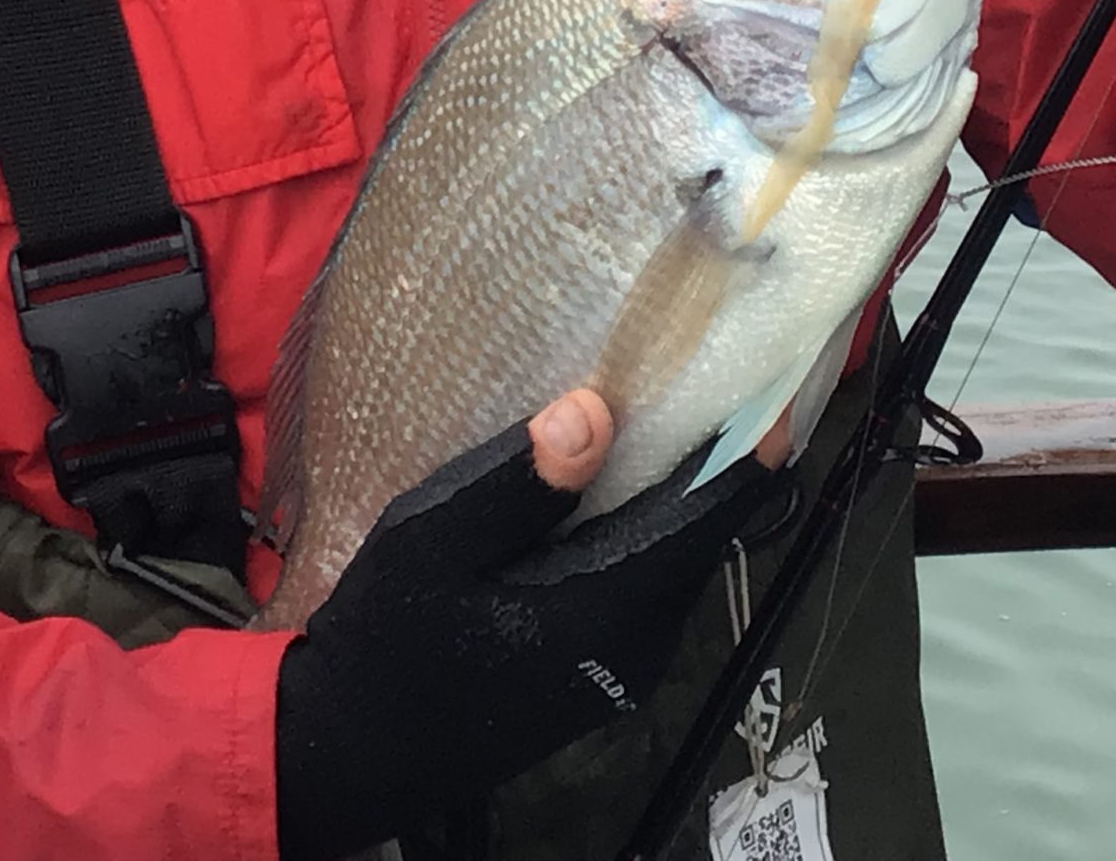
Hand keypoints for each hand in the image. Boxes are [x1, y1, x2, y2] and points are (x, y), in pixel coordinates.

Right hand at [274, 391, 777, 860]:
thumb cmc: (382, 645)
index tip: (769, 368)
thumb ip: (515, 485)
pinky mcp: (602, 666)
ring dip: (675, 485)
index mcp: (606, 612)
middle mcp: (638, 644)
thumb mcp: (428, 544)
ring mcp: (624, 662)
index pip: (708, 518)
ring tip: (660, 399)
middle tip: (702, 359)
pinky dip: (643, 522)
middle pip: (703, 532)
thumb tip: (595, 412)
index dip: (748, 443)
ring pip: (675, 555)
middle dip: (712, 451)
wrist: (346, 755)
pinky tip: (609, 476)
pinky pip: (646, 578)